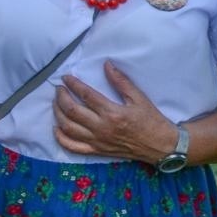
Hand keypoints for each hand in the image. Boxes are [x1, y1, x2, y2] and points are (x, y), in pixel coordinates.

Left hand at [54, 61, 177, 163]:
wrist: (160, 145)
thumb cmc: (152, 120)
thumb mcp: (139, 98)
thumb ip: (121, 82)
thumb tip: (107, 65)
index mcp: (112, 113)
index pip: (86, 95)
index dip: (73, 84)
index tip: (66, 77)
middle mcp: (101, 128)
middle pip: (72, 111)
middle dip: (61, 97)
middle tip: (59, 89)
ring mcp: (97, 141)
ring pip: (68, 128)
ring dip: (58, 114)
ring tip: (56, 103)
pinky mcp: (97, 150)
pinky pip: (73, 146)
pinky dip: (61, 138)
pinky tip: (57, 128)